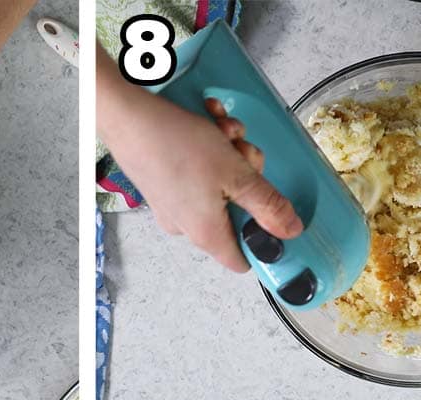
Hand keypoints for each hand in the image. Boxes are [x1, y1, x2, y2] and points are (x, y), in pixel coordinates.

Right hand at [98, 55, 301, 271]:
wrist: (129, 118)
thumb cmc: (176, 145)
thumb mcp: (236, 172)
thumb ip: (267, 205)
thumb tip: (291, 231)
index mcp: (206, 233)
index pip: (242, 259)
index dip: (263, 238)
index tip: (272, 211)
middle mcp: (187, 226)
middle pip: (235, 212)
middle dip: (246, 177)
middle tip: (243, 150)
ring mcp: (174, 206)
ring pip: (220, 186)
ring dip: (230, 154)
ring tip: (222, 129)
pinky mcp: (165, 185)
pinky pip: (199, 175)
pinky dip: (209, 149)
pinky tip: (208, 125)